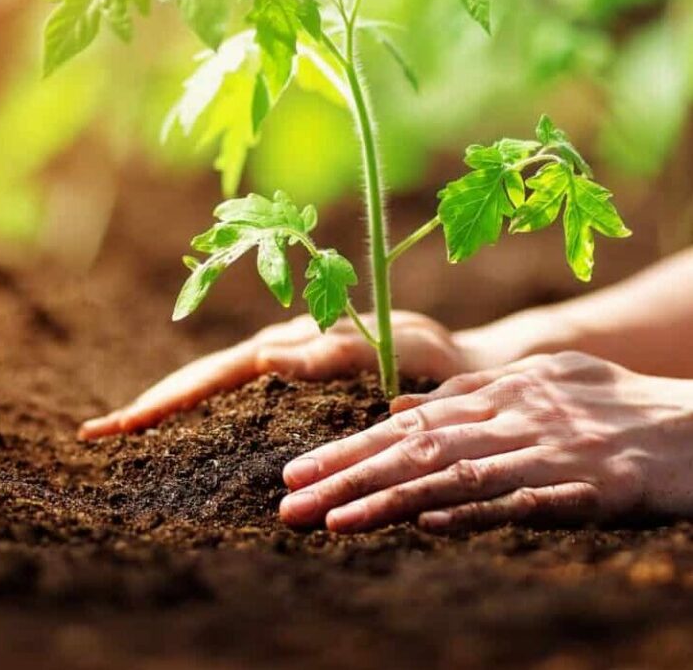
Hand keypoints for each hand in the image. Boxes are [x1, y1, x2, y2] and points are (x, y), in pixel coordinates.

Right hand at [78, 312, 469, 439]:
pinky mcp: (297, 381)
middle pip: (202, 379)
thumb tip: (267, 357)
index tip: (117, 422)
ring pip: (215, 387)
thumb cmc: (431, 356)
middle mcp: (281, 354)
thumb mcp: (389, 347)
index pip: (214, 375)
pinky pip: (239, 398)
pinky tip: (190, 428)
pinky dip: (205, 410)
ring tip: (128, 428)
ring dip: (171, 405)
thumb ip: (332, 351)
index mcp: (291, 346)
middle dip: (152, 403)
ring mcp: (286, 365)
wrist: (459, 360)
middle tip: (99, 431)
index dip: (166, 398)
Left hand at [280, 351, 692, 532]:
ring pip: (455, 474)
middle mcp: (512, 417)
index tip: (296, 471)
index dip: (347, 448)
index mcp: (497, 394)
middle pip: (415, 448)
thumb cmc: (615, 404)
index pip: (405, 425)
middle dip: (346, 474)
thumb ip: (467, 391)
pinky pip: (526, 500)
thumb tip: (398, 409)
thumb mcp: (538, 381)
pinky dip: (474, 510)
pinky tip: (427, 522)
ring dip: (389, 498)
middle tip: (289, 500)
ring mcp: (550, 451)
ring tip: (331, 520)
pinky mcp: (593, 487)